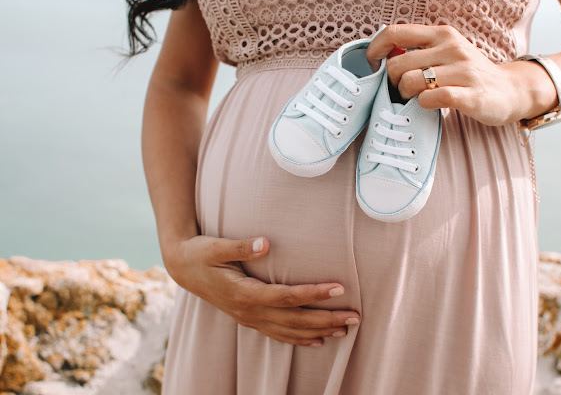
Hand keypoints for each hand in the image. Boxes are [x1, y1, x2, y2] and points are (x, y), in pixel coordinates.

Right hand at [162, 235, 360, 346]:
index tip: (339, 288)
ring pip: (290, 331)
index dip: (314, 293)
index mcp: (245, 293)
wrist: (182, 268)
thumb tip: (266, 242)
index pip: (287, 296)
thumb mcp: (217, 246)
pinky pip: (278, 334)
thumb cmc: (201, 253)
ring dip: (319, 332)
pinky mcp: (249, 319)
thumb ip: (242, 247)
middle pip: (295, 320)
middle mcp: (250, 311)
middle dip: (327, 320)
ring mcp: (249, 318)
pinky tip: (317, 341)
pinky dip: (300, 339)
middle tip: (355, 317)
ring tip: (345, 330)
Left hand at [367, 24, 538, 125]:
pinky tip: (430, 106)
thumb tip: (383, 56)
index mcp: (441, 34)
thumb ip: (418, 51)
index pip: (395, 32)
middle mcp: (452, 47)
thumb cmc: (469, 74)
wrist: (510, 90)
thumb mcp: (445, 53)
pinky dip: (424, 104)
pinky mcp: (471, 95)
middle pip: (397, 65)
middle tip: (400, 92)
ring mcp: (463, 70)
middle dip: (391, 83)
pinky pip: (434, 98)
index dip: (375, 49)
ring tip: (415, 100)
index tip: (373, 65)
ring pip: (411, 82)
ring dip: (406, 96)